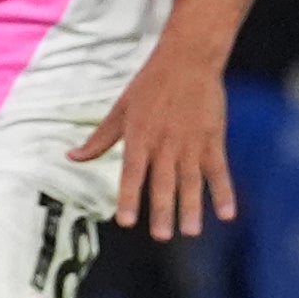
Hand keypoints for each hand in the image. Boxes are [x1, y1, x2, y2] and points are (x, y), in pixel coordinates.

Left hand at [74, 47, 235, 238]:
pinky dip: (224, 192)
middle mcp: (164, 144)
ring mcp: (191, 143)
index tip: (126, 221)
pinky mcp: (213, 139)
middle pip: (162, 182)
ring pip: (190, 181)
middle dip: (161, 211)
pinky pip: (219, 170)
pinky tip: (226, 214)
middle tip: (160, 236)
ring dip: (191, 208)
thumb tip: (72, 156)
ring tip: (189, 232)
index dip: (128, 197)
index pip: (131, 173)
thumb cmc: (149, 85)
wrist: (187, 61)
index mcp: (138, 137)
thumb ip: (99, 139)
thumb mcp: (119, 110)